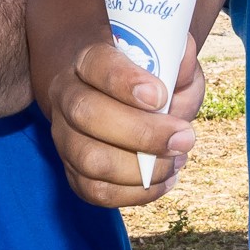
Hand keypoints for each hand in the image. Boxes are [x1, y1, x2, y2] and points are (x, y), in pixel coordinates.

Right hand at [42, 39, 204, 207]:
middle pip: (86, 114)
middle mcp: (67, 96)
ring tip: (177, 160)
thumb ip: (178, 62)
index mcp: (88, 61)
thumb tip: (184, 56)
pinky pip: (97, 192)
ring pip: (89, 160)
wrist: (121, 104)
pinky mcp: (73, 172)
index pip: (97, 65)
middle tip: (184, 138)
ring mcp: (65, 137)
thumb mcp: (169, 63)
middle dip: (141, 133)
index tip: (160, 95)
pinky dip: (137, 193)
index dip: (125, 81)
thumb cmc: (150, 81)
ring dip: (141, 169)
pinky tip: (164, 179)